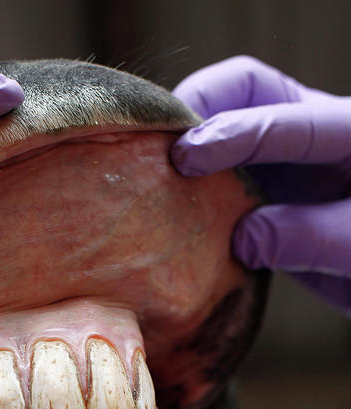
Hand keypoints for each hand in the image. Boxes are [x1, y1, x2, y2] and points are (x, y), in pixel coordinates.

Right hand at [171, 56, 350, 311]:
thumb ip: (305, 239)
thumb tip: (241, 237)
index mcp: (348, 135)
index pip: (282, 122)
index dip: (231, 135)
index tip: (186, 157)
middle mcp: (313, 134)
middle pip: (247, 90)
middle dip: (199, 107)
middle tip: (162, 149)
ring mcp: (287, 160)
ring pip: (227, 121)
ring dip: (189, 140)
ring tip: (156, 170)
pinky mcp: (268, 190)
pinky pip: (222, 170)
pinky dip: (194, 177)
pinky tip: (172, 199)